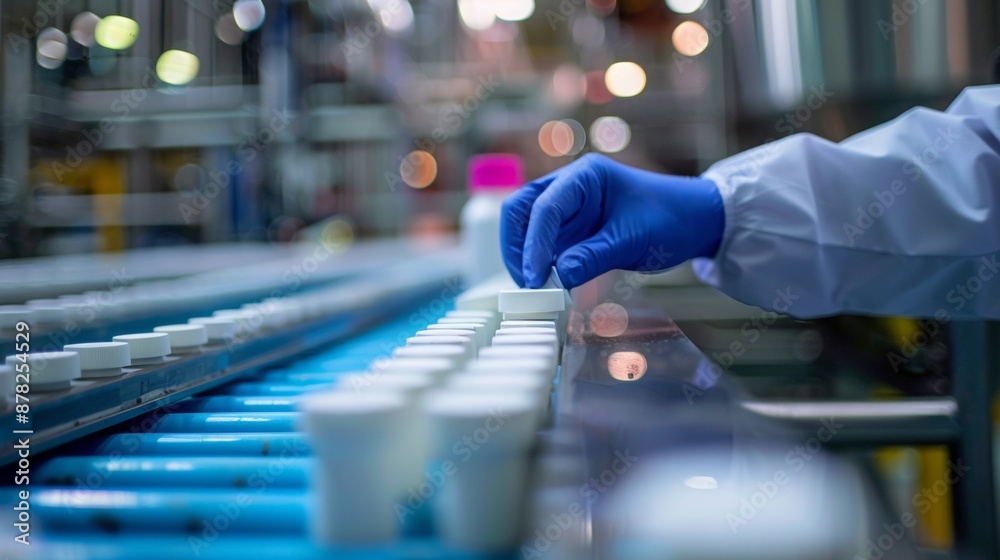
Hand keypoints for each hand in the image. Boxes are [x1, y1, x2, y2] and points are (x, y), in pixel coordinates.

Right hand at [500, 153, 723, 288]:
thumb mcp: (633, 240)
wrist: (695, 221)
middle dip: (518, 246)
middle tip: (528, 282)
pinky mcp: (572, 230)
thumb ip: (594, 256)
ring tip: (537, 287)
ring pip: (527, 228)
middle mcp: (570, 187)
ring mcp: (569, 209)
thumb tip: (560, 275)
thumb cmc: (671, 219)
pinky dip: (541, 264)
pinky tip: (549, 284)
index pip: (545, 207)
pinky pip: (544, 245)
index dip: (534, 244)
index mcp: (585, 176)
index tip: (535, 277)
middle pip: (521, 210)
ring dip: (526, 256)